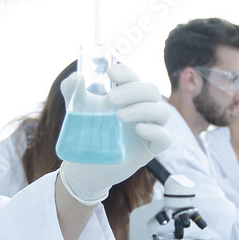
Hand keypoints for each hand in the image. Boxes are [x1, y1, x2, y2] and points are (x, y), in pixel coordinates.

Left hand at [58, 63, 171, 204]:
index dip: (126, 73)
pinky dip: (155, 131)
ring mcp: (150, 129)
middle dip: (132, 91)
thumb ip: (73, 92)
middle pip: (151, 91)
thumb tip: (75, 77)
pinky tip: (139, 129)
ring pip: (162, 112)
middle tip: (110, 99)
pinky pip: (165, 138)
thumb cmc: (87, 133)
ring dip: (142, 109)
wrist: (86, 166)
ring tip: (118, 115)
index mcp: (128, 96)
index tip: (110, 73)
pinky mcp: (151, 149)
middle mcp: (142, 109)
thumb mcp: (77, 111)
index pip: (134, 78)